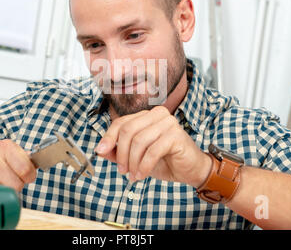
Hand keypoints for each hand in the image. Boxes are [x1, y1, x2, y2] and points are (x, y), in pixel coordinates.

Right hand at [0, 140, 36, 191]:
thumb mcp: (6, 151)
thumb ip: (24, 158)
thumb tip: (38, 164)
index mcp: (5, 146)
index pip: (27, 169)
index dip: (29, 176)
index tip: (26, 176)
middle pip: (17, 184)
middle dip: (17, 185)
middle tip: (9, 179)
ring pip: (6, 192)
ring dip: (5, 191)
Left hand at [95, 106, 211, 186]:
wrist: (190, 170)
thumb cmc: (165, 161)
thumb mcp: (136, 158)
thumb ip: (119, 152)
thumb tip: (100, 151)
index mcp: (146, 116)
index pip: (121, 122)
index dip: (108, 137)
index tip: (100, 151)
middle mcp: (157, 115)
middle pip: (128, 130)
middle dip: (121, 153)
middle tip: (122, 170)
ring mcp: (168, 123)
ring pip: (139, 141)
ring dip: (133, 162)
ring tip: (133, 175)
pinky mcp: (176, 135)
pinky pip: (152, 151)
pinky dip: (143, 166)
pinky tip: (141, 175)